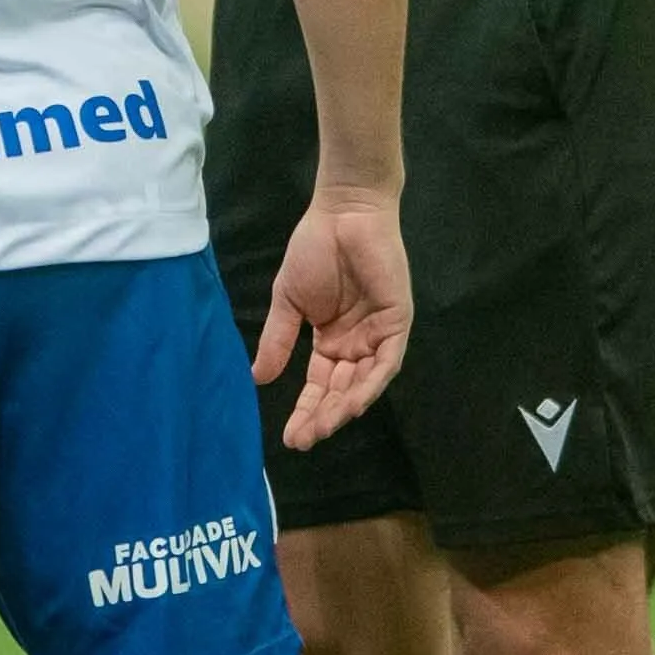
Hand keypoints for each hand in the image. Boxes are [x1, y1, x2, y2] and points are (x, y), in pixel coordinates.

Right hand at [255, 183, 412, 450]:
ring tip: (324, 428)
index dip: (305, 411)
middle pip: (341, 391)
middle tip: (304, 439)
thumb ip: (278, 340)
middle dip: (323, 417)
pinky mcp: (396, 323)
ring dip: (345, 407)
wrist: (341, 214)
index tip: (288, 438)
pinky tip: (354, 403)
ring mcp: (378, 335)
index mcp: (331, 341)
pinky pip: (387, 362)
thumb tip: (258, 379)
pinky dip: (371, 383)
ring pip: (364, 383)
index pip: (319, 386)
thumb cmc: (315, 250)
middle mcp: (356, 344)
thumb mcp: (288, 301)